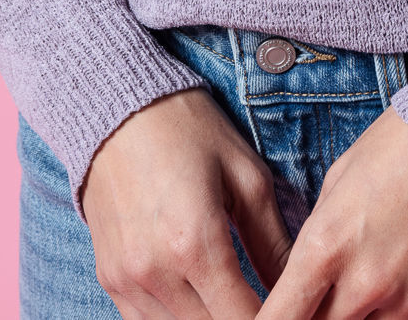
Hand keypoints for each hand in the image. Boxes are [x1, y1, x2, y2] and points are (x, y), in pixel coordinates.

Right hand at [82, 86, 292, 317]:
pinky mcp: (109, 279)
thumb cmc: (189, 131)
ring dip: (210, 319)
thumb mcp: (246, 175)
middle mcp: (155, 271)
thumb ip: (273, 241)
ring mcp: (127, 280)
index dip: (274, 319)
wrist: (118, 109)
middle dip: (245, 319)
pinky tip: (197, 296)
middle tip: (266, 300)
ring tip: (234, 298)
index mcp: (195, 243)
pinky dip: (176, 318)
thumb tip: (298, 287)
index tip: (291, 309)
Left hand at [259, 106, 407, 318]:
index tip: (264, 318)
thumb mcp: (344, 174)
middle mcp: (363, 284)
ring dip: (356, 312)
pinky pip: (405, 317)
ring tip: (369, 265)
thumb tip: (312, 263)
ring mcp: (406, 299)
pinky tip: (407, 258)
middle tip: (316, 295)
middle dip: (311, 317)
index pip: (279, 318)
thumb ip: (321, 228)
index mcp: (327, 246)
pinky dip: (396, 302)